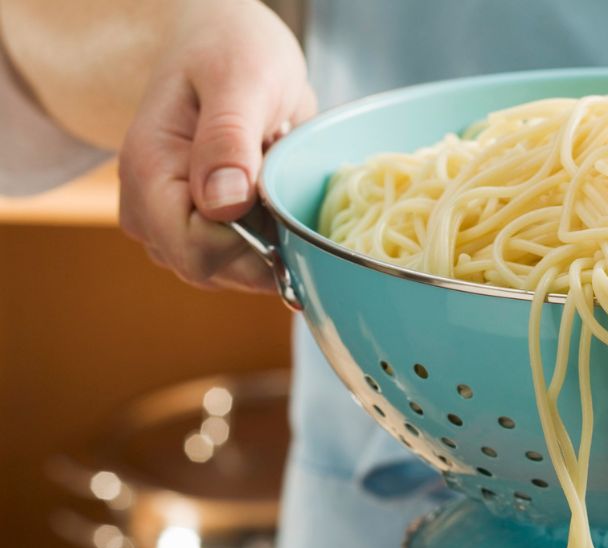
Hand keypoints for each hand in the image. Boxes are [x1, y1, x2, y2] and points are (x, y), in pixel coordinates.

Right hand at [117, 0, 315, 292]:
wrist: (224, 42)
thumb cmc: (232, 49)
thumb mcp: (241, 78)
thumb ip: (229, 138)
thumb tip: (224, 205)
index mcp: (149, 172)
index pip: (196, 252)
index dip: (252, 247)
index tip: (285, 207)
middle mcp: (150, 208)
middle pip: (213, 271)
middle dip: (265, 247)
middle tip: (286, 186)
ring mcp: (172, 223)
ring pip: (230, 273)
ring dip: (271, 242)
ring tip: (276, 182)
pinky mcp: (199, 229)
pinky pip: (242, 261)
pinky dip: (272, 240)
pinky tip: (277, 198)